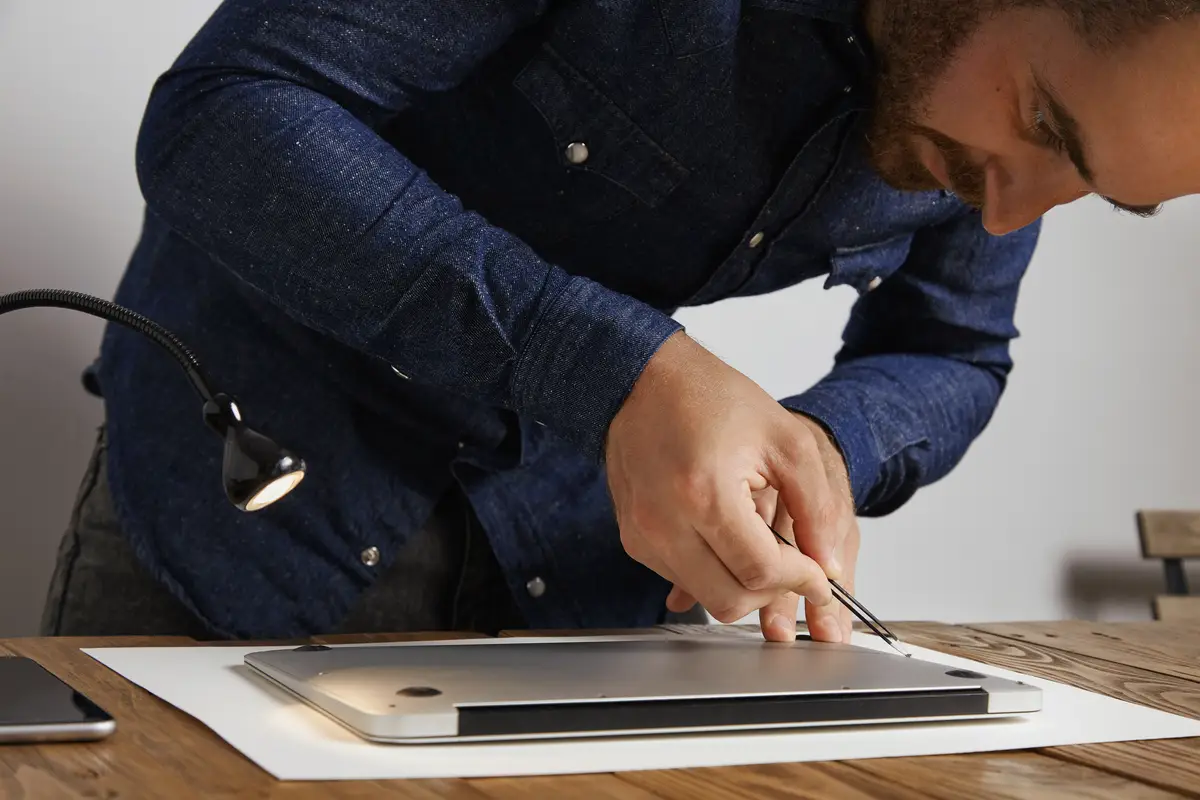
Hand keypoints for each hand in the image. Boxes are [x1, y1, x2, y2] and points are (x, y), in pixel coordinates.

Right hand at [605, 331, 843, 632]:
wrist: (643, 381)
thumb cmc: (708, 398)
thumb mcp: (786, 439)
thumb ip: (817, 508)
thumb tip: (828, 565)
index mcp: (704, 494)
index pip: (760, 571)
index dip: (801, 579)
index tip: (819, 574)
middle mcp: (663, 524)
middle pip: (730, 601)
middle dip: (772, 590)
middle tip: (794, 564)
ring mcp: (642, 536)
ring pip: (707, 598)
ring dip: (743, 583)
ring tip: (760, 541)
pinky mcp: (633, 540)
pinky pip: (683, 579)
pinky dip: (715, 572)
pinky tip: (728, 537)